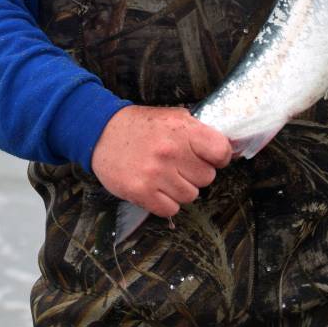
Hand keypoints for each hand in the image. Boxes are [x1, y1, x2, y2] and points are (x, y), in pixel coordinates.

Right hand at [91, 105, 232, 218]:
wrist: (100, 133)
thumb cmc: (141, 126)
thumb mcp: (172, 117)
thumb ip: (198, 131)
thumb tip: (227, 148)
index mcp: (182, 129)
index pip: (221, 152)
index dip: (218, 157)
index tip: (209, 157)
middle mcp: (171, 152)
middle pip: (207, 178)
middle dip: (195, 173)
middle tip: (179, 165)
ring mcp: (155, 174)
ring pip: (190, 196)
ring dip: (180, 189)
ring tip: (165, 176)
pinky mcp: (141, 192)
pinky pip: (171, 209)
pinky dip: (166, 202)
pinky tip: (155, 188)